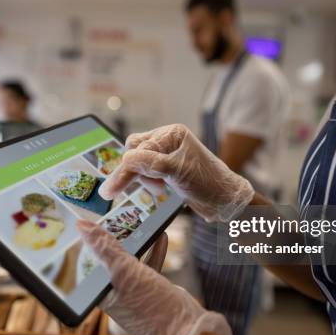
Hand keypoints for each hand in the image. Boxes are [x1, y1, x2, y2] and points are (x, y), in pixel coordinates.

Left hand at [77, 220, 231, 334]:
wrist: (187, 332)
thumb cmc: (151, 307)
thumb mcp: (124, 272)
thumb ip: (104, 248)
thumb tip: (82, 226)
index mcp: (99, 292)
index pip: (89, 259)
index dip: (93, 239)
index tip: (97, 218)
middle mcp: (114, 291)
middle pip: (110, 257)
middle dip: (117, 236)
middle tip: (122, 214)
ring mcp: (134, 289)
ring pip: (132, 258)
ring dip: (139, 240)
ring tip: (141, 220)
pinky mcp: (152, 287)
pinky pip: (149, 263)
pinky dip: (154, 249)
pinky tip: (161, 235)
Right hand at [99, 124, 253, 221]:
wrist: (226, 201)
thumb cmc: (208, 182)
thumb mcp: (176, 171)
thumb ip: (149, 164)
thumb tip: (124, 160)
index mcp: (171, 134)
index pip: (137, 148)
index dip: (126, 170)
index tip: (109, 191)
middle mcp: (168, 141)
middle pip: (134, 153)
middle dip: (136, 172)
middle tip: (133, 190)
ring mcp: (167, 156)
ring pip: (138, 164)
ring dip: (143, 179)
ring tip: (159, 189)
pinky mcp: (167, 170)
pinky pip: (146, 173)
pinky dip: (148, 183)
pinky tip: (160, 189)